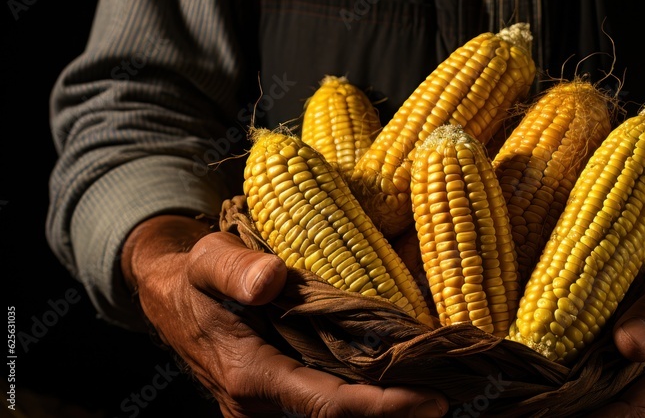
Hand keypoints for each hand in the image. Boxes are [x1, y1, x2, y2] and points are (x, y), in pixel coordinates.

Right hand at [121, 215, 447, 417]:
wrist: (171, 300)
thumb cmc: (197, 278)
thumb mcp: (209, 259)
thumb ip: (236, 268)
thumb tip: (273, 278)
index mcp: (251, 376)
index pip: (328, 406)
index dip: (385, 409)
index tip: (435, 401)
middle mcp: (258, 409)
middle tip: (455, 398)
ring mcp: (264, 416)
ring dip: (382, 416)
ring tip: (439, 397)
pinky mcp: (275, 411)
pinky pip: (323, 415)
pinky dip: (364, 410)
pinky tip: (401, 395)